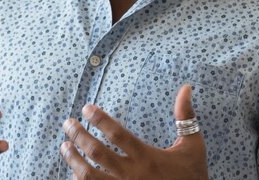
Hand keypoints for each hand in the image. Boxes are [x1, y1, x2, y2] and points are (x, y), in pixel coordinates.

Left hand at [60, 84, 207, 179]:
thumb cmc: (192, 177)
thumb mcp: (193, 147)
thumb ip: (186, 117)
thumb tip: (186, 87)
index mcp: (147, 158)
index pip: (117, 134)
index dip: (99, 119)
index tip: (86, 108)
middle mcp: (132, 174)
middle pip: (97, 153)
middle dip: (78, 136)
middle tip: (67, 124)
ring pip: (89, 176)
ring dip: (73, 160)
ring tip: (65, 147)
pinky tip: (75, 172)